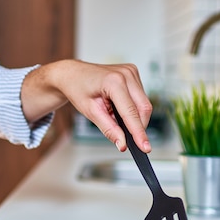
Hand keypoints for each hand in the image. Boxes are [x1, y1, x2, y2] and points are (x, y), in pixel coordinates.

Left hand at [21, 60, 152, 152]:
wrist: (73, 74)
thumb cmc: (78, 89)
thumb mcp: (90, 112)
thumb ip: (109, 129)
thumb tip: (123, 143)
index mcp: (114, 81)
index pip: (131, 112)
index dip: (139, 132)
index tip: (145, 148)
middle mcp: (126, 74)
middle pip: (144, 108)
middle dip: (139, 126)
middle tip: (130, 140)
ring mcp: (131, 71)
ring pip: (144, 103)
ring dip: (135, 117)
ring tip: (115, 117)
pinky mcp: (133, 73)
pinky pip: (140, 97)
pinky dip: (134, 108)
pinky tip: (120, 109)